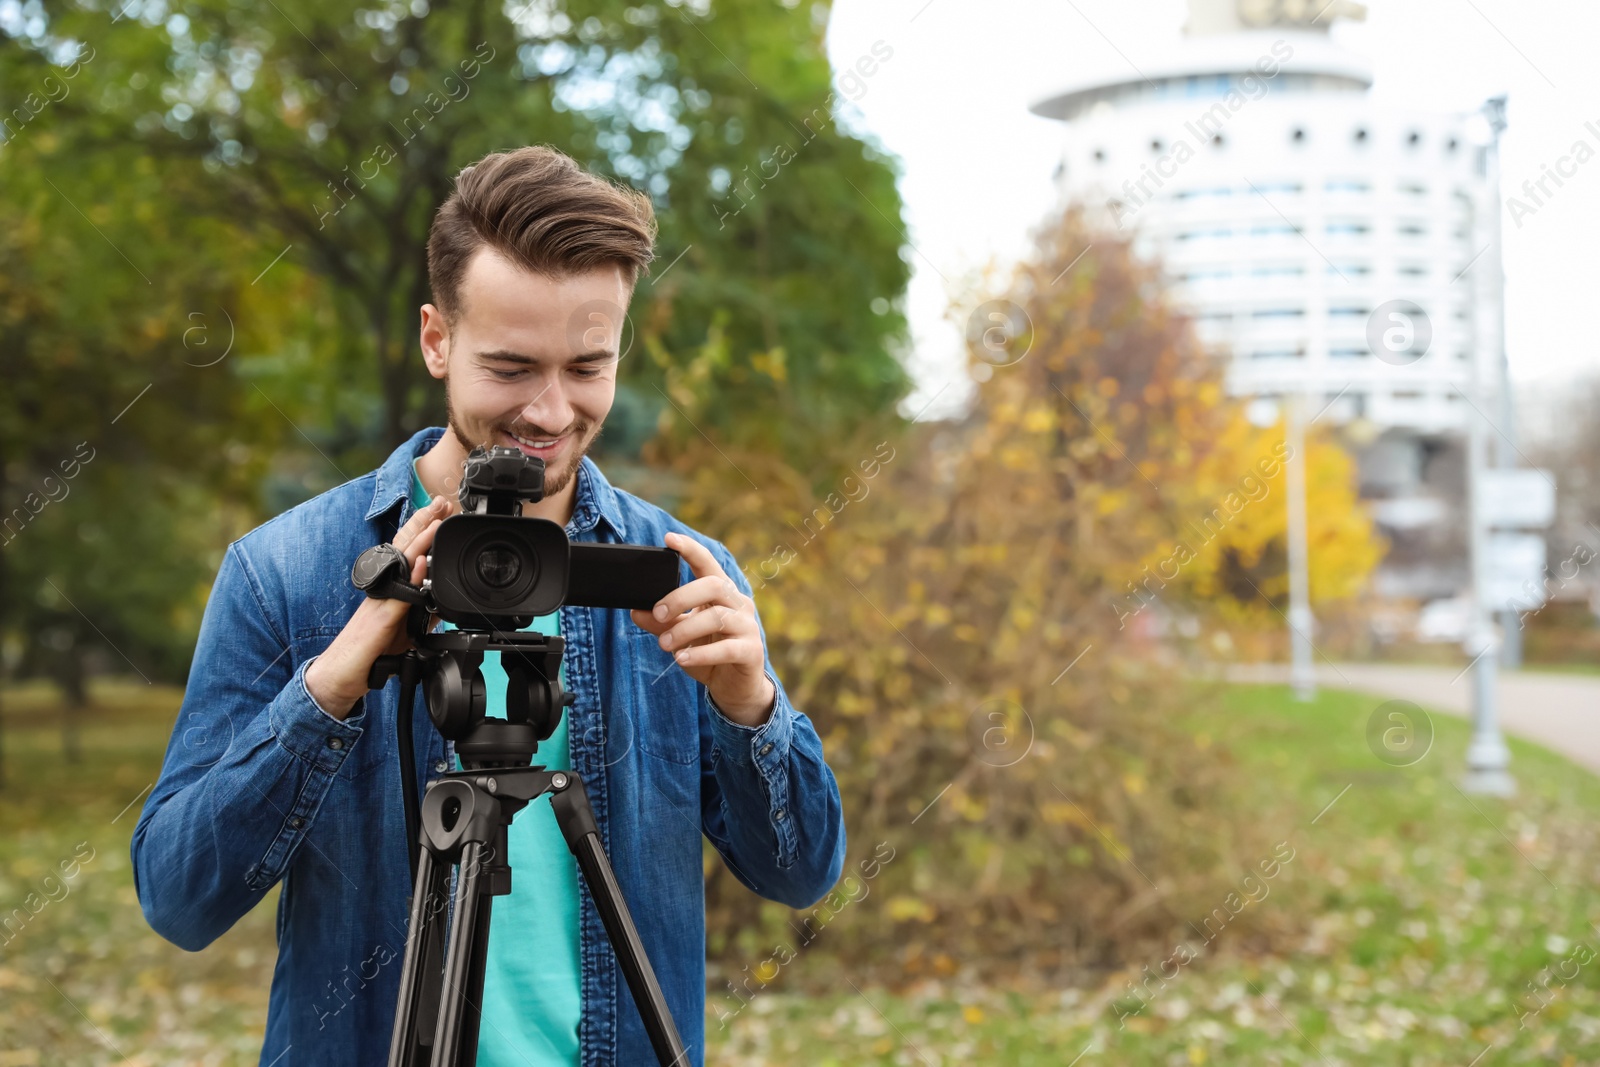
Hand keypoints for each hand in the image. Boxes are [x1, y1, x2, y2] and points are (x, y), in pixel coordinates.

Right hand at [305, 496, 456, 718]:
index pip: (407, 551)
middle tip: (441, 500)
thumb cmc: (370, 651)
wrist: (343, 675)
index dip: (423, 530)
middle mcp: (383, 588)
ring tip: (435, 517)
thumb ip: (421, 613)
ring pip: (400, 562)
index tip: (440, 511)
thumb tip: (440, 601)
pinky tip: (420, 562)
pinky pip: (398, 594)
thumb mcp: (404, 630)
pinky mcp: (380, 619)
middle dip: (423, 521)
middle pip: (403, 546)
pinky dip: (410, 577)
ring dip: (419, 538)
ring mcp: (380, 600)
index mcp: (389, 588)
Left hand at [629, 532, 775, 726]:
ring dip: (685, 629)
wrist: (735, 689)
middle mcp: (738, 604)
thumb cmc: (709, 655)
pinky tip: (681, 658)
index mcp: (722, 593)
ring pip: (717, 617)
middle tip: (658, 613)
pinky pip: (726, 648)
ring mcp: (748, 627)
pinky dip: (700, 653)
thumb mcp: (680, 637)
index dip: (690, 549)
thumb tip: (636, 610)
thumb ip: (660, 623)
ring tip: (665, 644)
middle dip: (681, 597)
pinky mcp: (751, 651)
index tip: (668, 538)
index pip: (708, 563)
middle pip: (713, 585)